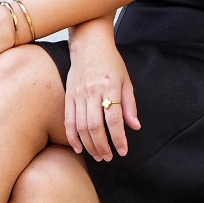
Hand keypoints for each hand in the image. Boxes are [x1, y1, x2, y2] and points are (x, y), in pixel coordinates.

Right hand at [65, 34, 139, 159]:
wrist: (89, 45)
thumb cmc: (111, 63)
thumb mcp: (126, 81)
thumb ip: (130, 105)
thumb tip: (135, 127)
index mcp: (110, 87)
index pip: (114, 119)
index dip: (118, 138)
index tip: (123, 151)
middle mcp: (92, 92)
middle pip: (95, 126)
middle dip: (102, 146)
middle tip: (108, 157)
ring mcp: (78, 94)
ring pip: (81, 126)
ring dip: (89, 145)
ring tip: (97, 155)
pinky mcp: (68, 96)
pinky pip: (68, 120)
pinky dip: (72, 137)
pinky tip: (78, 148)